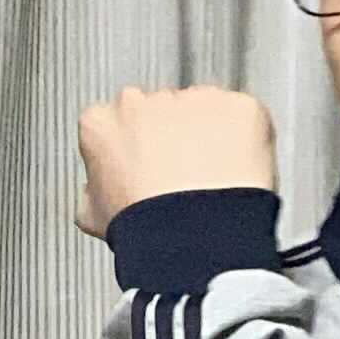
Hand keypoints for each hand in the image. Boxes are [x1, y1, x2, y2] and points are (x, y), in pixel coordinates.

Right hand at [75, 85, 275, 233]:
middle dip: (175, 138)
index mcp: (103, 122)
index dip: (136, 150)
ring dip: (212, 137)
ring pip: (206, 110)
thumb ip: (92, 190)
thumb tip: (96, 192)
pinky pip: (245, 117)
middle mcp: (145, 100)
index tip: (147, 172)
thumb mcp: (94, 216)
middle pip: (163, 112)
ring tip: (214, 182)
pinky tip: (238, 174)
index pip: (118, 124)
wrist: (193, 239)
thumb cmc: (144, 230)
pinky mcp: (238, 107)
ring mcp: (194, 99)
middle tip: (186, 179)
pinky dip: (247, 140)